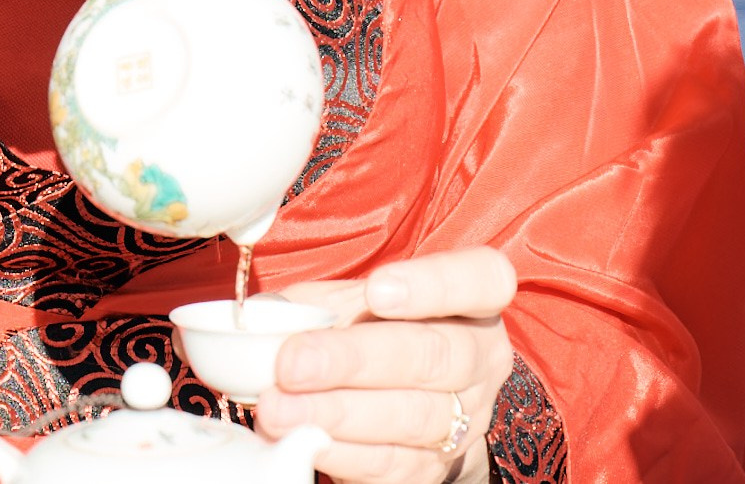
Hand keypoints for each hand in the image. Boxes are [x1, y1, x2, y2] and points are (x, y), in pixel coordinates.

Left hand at [255, 249, 518, 483]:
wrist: (401, 396)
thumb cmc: (370, 329)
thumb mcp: (347, 299)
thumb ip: (315, 303)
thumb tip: (262, 322)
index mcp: (474, 299)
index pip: (481, 279)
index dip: (434, 285)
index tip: (376, 291)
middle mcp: (481, 357)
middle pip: (435, 356)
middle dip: (354, 360)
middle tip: (291, 363)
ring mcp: (467, 417)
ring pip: (413, 416)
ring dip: (337, 413)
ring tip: (278, 409)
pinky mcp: (438, 466)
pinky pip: (395, 464)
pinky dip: (344, 453)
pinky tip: (304, 440)